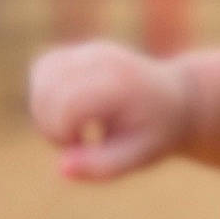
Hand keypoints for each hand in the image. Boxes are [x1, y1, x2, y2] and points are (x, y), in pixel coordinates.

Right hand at [28, 40, 190, 181]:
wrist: (178, 98)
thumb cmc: (157, 132)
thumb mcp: (140, 156)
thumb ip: (102, 166)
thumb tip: (61, 169)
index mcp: (120, 84)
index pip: (67, 105)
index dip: (63, 134)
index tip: (83, 147)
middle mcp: (103, 58)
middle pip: (48, 89)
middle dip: (50, 125)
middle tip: (78, 142)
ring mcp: (90, 50)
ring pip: (41, 73)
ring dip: (43, 109)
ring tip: (71, 127)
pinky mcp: (79, 51)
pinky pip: (43, 67)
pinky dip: (44, 93)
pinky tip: (66, 111)